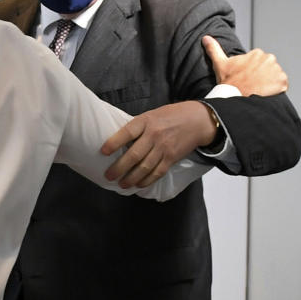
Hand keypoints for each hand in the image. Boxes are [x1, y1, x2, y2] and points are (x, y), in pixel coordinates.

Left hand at [100, 101, 216, 187]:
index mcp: (146, 121)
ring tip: (121, 184)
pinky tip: (138, 185)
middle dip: (119, 168)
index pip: (127, 132)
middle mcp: (154, 135)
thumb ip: (137, 126)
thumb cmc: (170, 116)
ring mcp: (164, 148)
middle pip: (134, 155)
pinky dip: (147, 181)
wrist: (197, 120)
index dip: (114, 143)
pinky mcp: (172, 158)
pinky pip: (157, 172)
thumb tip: (117, 139)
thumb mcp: (151, 115)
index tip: (103, 152)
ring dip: (131, 178)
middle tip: (108, 176)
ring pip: (145, 167)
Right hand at [202, 35, 287, 95]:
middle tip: (252, 83)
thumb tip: (206, 38)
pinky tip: (265, 92)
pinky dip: (276, 89)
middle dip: (262, 74)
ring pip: (275, 75)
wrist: (235, 97)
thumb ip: (214, 49)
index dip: (253, 70)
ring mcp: (277, 71)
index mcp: (257, 53)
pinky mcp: (282, 82)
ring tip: (258, 88)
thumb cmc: (228, 82)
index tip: (246, 76)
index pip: (259, 61)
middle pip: (269, 67)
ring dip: (269, 82)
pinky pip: (282, 85)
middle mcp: (270, 59)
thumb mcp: (219, 63)